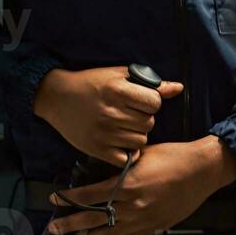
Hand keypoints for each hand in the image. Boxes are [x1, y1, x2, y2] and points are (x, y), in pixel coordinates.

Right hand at [32, 66, 183, 166]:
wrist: (57, 96)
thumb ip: (150, 83)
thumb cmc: (91, 83)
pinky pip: (125, 159)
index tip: (142, 102)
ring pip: (140, 141)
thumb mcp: (120, 75)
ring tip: (124, 126)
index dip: (152, 103)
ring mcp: (103, 133)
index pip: (154, 103)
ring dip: (137, 135)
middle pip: (149, 123)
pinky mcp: (96, 149)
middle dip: (144, 119)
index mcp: (118, 91)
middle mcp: (111, 113)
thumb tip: (178, 88)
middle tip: (131, 114)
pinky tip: (120, 142)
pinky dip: (127, 153)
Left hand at [45, 136, 235, 234]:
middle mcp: (133, 205)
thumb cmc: (174, 156)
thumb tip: (103, 171)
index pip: (90, 196)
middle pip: (93, 219)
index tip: (55, 199)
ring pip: (109, 234)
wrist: (203, 170)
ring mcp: (144, 219)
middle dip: (70, 223)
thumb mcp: (143, 154)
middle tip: (54, 227)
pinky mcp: (155, 227)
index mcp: (128, 185)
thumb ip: (122, 167)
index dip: (69, 199)